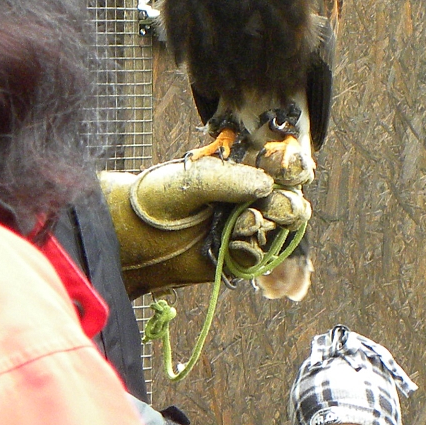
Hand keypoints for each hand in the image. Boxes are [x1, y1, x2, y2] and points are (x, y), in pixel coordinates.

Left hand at [99, 159, 307, 297]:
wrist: (134, 236)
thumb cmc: (159, 198)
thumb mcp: (193, 181)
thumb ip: (229, 180)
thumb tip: (267, 186)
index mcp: (241, 171)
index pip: (279, 166)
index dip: (291, 167)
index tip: (290, 170)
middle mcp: (248, 199)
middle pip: (287, 200)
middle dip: (287, 205)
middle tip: (275, 208)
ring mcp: (244, 228)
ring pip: (278, 230)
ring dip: (269, 227)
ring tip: (248, 223)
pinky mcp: (236, 257)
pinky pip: (257, 256)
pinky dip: (251, 250)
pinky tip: (235, 245)